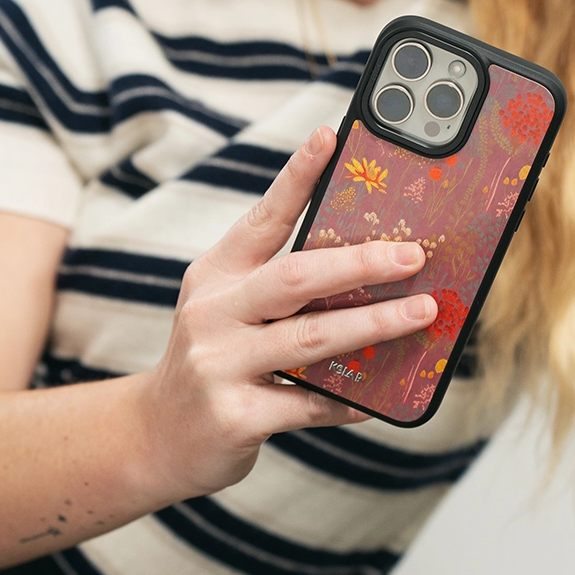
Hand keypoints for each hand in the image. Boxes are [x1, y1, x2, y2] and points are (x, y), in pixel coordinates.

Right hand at [141, 126, 434, 498]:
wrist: (154, 436)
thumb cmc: (213, 360)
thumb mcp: (228, 310)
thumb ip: (281, 286)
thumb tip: (370, 265)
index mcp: (217, 275)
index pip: (262, 217)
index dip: (297, 176)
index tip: (331, 137)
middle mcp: (213, 312)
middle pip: (296, 277)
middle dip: (360, 264)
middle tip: (413, 256)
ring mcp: (219, 365)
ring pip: (310, 340)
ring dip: (373, 324)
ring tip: (420, 313)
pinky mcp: (234, 416)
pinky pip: (307, 403)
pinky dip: (348, 399)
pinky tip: (381, 397)